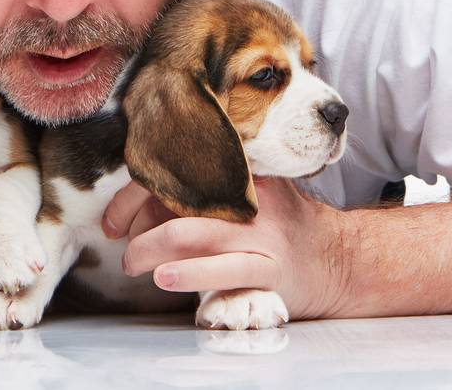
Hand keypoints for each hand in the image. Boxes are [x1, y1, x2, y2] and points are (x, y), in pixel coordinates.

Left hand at [102, 177, 351, 319]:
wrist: (337, 258)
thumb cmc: (280, 227)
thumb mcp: (248, 196)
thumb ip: (203, 197)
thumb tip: (142, 208)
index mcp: (237, 173)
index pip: (172, 175)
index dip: (132, 198)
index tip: (114, 221)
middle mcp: (245, 198)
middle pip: (171, 202)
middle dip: (135, 228)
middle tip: (126, 250)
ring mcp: (258, 234)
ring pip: (188, 234)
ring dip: (147, 251)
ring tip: (134, 264)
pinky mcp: (269, 269)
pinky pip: (222, 270)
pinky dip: (187, 274)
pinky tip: (164, 278)